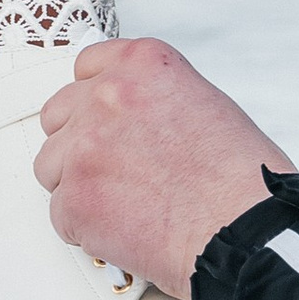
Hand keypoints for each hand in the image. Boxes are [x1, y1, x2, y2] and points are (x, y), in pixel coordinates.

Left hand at [33, 38, 293, 299]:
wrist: (247, 233)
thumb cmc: (243, 181)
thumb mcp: (208, 106)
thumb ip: (156, 100)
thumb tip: (133, 119)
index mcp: (143, 66)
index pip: (87, 66)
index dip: (94, 99)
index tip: (104, 119)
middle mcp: (108, 97)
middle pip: (59, 116)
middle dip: (80, 143)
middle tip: (115, 171)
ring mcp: (85, 148)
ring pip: (52, 166)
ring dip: (80, 186)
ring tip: (125, 205)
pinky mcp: (75, 199)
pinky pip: (61, 213)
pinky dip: (87, 228)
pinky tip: (126, 230)